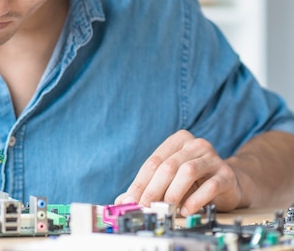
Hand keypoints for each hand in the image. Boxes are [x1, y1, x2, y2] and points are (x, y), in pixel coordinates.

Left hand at [114, 130, 241, 215]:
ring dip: (173, 193)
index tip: (131, 201)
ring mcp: (213, 157)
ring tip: (167, 208)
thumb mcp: (169, 180)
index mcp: (178, 140)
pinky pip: (209, 186)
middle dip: (153, 190)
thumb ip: (148, 187)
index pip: (153, 162)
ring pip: (187, 171)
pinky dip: (194, 200)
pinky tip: (186, 210)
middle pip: (168, 166)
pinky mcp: (226, 174)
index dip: (140, 183)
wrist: (230, 184)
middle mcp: (196, 144)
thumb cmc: (194, 180)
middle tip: (146, 207)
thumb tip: (122, 201)